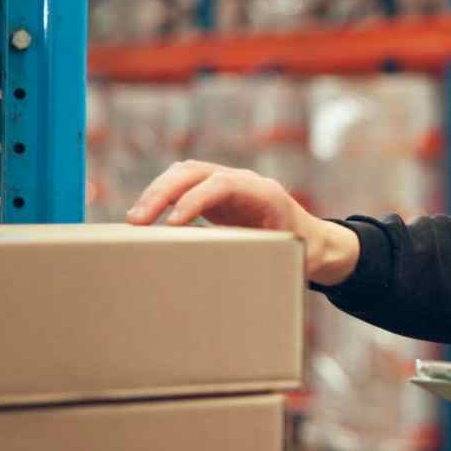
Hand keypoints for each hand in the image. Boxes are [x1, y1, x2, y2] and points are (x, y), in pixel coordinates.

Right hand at [124, 160, 359, 285]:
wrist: (316, 241)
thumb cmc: (302, 252)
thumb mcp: (283, 258)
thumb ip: (257, 260)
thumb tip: (225, 279)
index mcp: (265, 194)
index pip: (222, 185)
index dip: (195, 201)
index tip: (171, 224)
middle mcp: (245, 181)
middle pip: (195, 172)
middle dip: (162, 193)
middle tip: (137, 221)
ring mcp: (229, 183)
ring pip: (185, 174)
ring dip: (156, 192)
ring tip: (134, 221)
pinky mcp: (216, 192)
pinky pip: (184, 185)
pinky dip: (162, 196)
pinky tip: (145, 217)